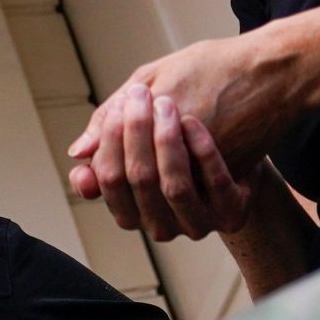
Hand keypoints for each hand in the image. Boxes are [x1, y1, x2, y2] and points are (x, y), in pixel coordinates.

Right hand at [69, 85, 258, 241]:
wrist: (242, 144)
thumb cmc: (180, 135)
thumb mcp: (142, 126)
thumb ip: (110, 137)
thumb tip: (78, 154)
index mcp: (131, 210)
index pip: (107, 181)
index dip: (110, 142)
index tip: (119, 107)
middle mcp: (159, 225)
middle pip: (139, 181)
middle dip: (137, 132)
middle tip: (141, 94)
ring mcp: (196, 224)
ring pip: (174, 187)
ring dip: (167, 140)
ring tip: (167, 103)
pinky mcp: (230, 215)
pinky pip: (214, 184)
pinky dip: (201, 150)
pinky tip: (193, 122)